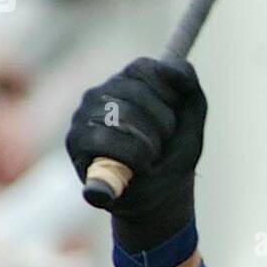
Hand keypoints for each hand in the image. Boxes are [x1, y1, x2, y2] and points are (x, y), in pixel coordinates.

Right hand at [65, 57, 205, 250]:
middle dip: (163, 127)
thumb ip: (188, 87)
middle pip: (138, 93)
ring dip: (149, 146)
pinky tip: (135, 169)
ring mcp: (83, 115)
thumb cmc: (172, 156)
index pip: (146, 69)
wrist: (160, 198)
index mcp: (126, 82)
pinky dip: (130, 159)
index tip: (174, 120)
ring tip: (149, 159)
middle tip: (161, 146)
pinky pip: (106, 141)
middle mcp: (100, 93)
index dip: (168, 96)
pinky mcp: (75, 142)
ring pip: (123, 117)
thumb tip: (173, 68)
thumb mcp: (191, 121)